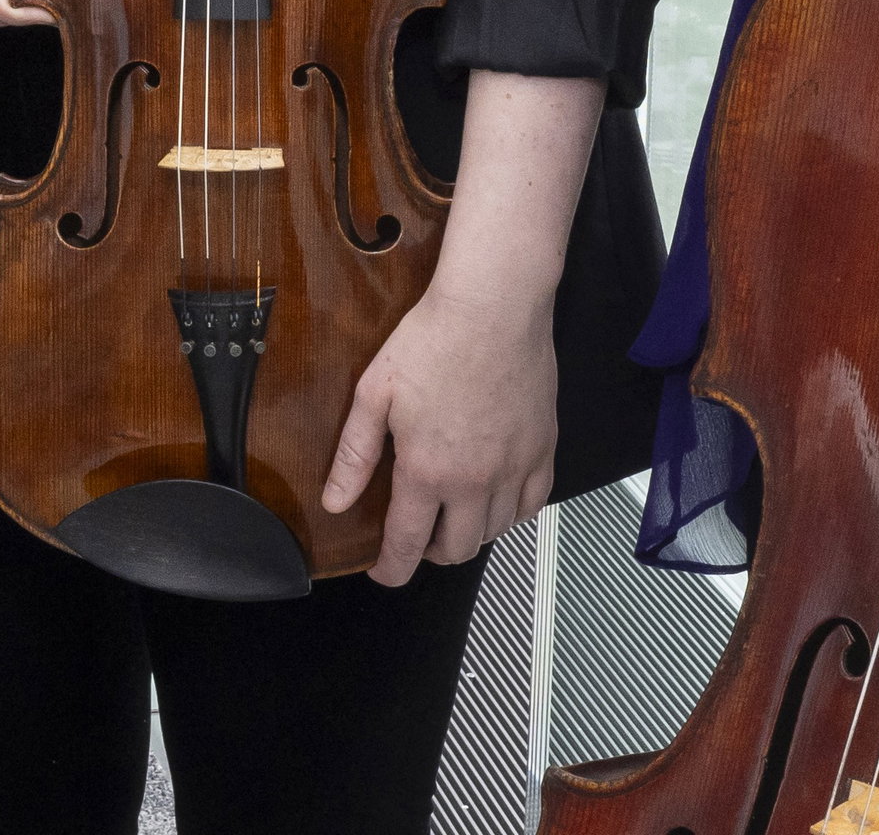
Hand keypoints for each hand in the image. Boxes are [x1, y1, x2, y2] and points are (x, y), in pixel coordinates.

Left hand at [321, 275, 559, 585]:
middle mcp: (475, 481)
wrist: (494, 306)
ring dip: (470, 534)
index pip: (408, 546)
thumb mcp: (375, 392)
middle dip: (430, 553)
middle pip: (456, 550)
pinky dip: (511, 514)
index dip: (391, 568)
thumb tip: (335, 501)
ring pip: (495, 533)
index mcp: (428, 471)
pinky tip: (495, 498)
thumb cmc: (434, 338)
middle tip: (417, 535)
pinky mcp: (543, 450)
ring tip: (452, 514)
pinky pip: (531, 506)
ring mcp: (514, 469)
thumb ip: (355, 454)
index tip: (383, 571)